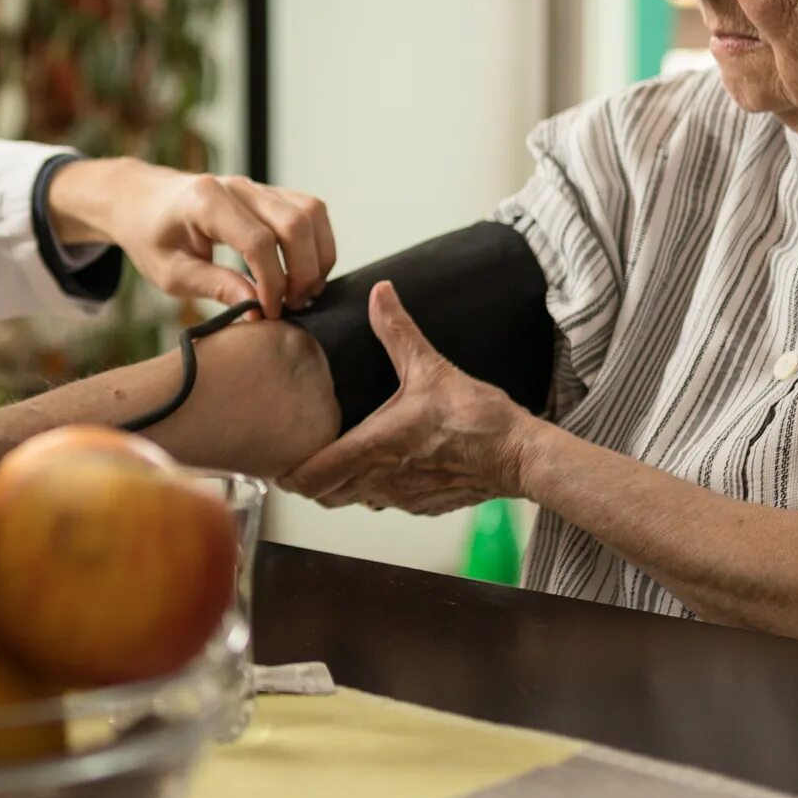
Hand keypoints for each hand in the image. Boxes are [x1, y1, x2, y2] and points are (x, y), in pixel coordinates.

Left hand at [47, 159, 333, 317]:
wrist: (142, 202)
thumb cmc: (151, 237)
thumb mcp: (171, 273)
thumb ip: (216, 286)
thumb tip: (258, 308)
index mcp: (206, 202)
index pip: (258, 242)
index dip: (272, 283)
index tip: (268, 313)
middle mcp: (237, 187)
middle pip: (295, 223)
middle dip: (303, 272)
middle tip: (292, 307)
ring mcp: (256, 186)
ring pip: (311, 213)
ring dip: (317, 256)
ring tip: (302, 292)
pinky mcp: (269, 193)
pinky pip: (309, 211)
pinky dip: (316, 243)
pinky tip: (302, 272)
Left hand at [283, 282, 542, 515]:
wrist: (519, 455)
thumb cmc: (475, 418)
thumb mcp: (430, 367)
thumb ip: (397, 331)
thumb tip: (379, 293)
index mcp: (373, 448)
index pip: (311, 478)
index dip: (288, 474)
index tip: (278, 459)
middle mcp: (381, 481)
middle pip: (325, 496)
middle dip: (311, 479)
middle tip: (304, 454)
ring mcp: (402, 498)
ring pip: (355, 500)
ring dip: (344, 484)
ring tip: (341, 456)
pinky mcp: (424, 505)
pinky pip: (387, 501)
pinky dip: (376, 488)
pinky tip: (386, 464)